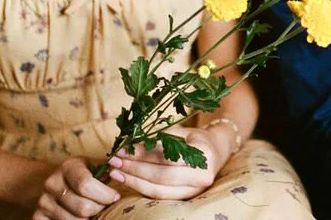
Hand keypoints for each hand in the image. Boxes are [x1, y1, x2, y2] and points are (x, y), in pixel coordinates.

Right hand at [34, 157, 120, 219]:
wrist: (55, 183)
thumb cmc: (81, 175)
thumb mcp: (92, 165)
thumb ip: (106, 168)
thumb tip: (120, 169)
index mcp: (68, 167)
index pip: (86, 185)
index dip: (105, 195)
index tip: (115, 197)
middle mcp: (52, 183)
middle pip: (82, 207)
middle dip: (99, 209)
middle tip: (104, 207)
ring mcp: (43, 202)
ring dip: (89, 219)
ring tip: (93, 212)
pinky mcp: (37, 216)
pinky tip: (81, 218)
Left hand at [108, 126, 226, 199]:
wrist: (216, 152)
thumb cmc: (196, 139)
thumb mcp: (180, 133)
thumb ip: (158, 140)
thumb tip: (129, 146)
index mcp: (203, 157)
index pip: (167, 158)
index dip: (142, 155)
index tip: (122, 149)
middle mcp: (201, 178)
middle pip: (161, 176)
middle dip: (134, 169)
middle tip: (114, 161)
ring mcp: (194, 191)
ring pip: (158, 191)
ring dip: (134, 182)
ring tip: (116, 173)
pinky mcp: (185, 198)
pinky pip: (159, 196)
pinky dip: (141, 188)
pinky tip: (127, 180)